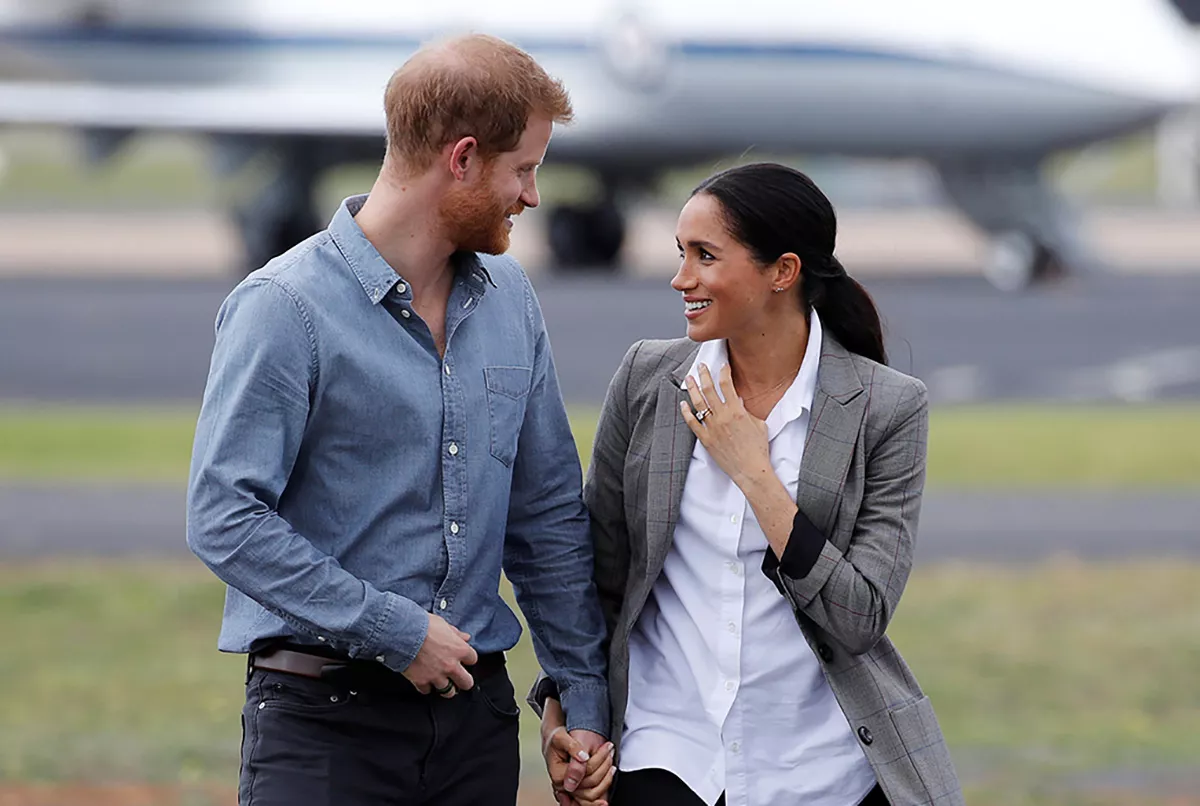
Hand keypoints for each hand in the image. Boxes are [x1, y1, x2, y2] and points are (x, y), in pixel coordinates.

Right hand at [401, 612, 477, 696]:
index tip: (463, 659)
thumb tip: (465, 637)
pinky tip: (424, 680)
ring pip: (448, 692)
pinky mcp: (421, 681)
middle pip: (466, 682)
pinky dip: (425, 686)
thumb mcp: (443, 624)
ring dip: (445, 687)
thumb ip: (455, 633)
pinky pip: (427, 690)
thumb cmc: (422, 625)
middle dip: (463, 681)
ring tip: (442, 683)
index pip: (473, 659)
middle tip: (459, 679)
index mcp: (459, 650)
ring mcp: (437, 675)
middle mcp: (451, 665)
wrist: (403, 632)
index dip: (467, 659)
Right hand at [542, 701, 614, 805]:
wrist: (554, 745)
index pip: (585, 770)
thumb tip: (583, 758)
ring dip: (606, 780)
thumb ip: (572, 748)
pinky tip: (608, 784)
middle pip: (591, 783)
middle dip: (605, 767)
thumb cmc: (556, 740)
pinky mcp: (577, 792)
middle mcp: (563, 786)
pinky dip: (600, 796)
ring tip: (611, 764)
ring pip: (592, 794)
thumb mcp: (561, 738)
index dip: (599, 759)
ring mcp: (570, 791)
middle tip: (610, 751)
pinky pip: (590, 800)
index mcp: (558, 774)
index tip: (608, 747)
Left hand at [681, 363, 771, 487]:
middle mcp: (722, 416)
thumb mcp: (759, 424)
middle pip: (709, 390)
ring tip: (689, 379)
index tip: (722, 366)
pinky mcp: (705, 439)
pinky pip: (692, 423)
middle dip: (704, 375)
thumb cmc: (758, 448)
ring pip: (698, 403)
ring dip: (693, 389)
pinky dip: (686, 412)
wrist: (750, 469)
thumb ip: (747, 411)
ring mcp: (712, 428)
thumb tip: (739, 401)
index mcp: (737, 411)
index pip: (727, 384)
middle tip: (700, 366)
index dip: (723, 372)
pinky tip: (683, 403)